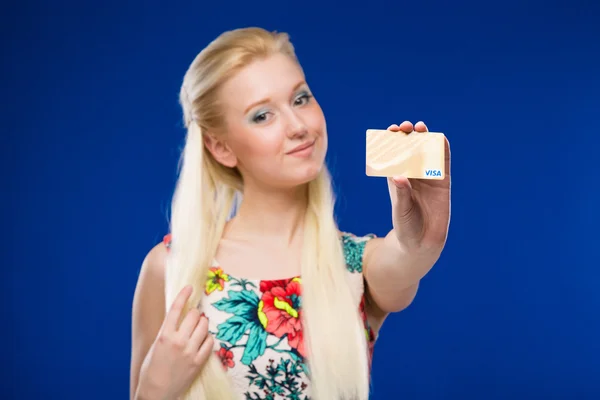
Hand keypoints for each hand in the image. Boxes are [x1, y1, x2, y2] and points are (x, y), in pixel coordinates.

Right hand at [136, 285, 213, 399]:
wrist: (156, 393)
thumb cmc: (152, 369)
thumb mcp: (156, 345)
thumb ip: (168, 330)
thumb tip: (179, 315)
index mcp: (164, 335)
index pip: (176, 308)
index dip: (184, 294)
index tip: (190, 287)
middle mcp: (178, 341)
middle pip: (194, 315)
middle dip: (195, 313)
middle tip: (194, 316)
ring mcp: (190, 351)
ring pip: (204, 326)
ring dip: (202, 324)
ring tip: (198, 328)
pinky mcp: (198, 361)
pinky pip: (209, 342)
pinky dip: (207, 338)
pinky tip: (202, 340)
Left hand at [386, 120, 450, 253]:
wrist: (423, 242)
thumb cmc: (406, 226)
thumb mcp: (401, 210)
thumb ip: (401, 194)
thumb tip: (398, 176)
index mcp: (396, 179)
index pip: (393, 156)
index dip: (391, 142)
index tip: (389, 131)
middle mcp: (411, 175)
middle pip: (409, 150)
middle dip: (406, 136)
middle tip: (404, 127)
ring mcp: (428, 177)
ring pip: (425, 153)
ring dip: (423, 138)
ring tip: (419, 127)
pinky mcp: (442, 183)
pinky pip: (442, 163)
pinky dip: (442, 150)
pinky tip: (441, 139)